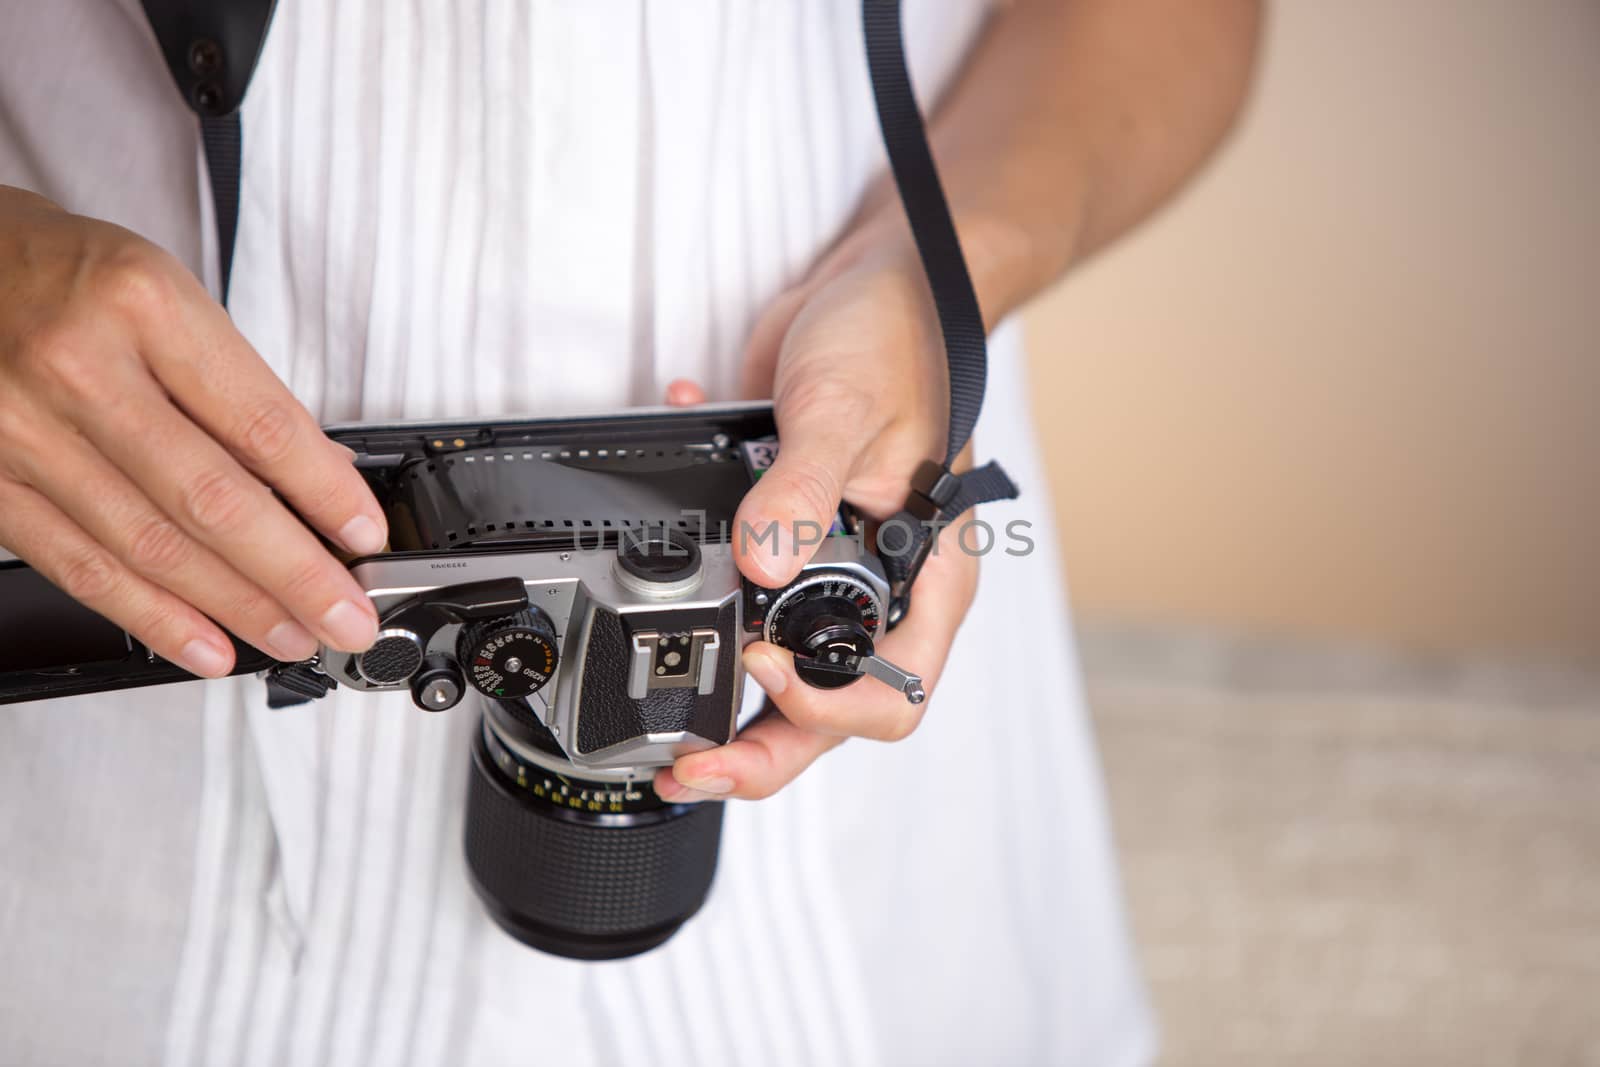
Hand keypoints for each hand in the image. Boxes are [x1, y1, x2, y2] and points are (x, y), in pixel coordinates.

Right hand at [0, 187, 385, 677]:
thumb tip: (320, 475)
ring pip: (151, 546)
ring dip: (236, 606)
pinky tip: (207, 643)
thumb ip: (236, 386)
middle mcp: (77, 367)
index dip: (324, 493)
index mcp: (141, 304)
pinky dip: (154, 616)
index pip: (260, 422)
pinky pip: (81, 566)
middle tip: (347, 616)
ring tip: (295, 634)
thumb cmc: (61, 271)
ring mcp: (23, 429)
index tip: (366, 535)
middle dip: (295, 574)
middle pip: (211, 498)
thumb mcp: (162, 291)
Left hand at [654, 224, 980, 802]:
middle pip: (829, 708)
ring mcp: (829, 571)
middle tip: (689, 766)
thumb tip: (758, 564)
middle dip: (759, 748)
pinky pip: (741, 593)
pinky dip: (695, 580)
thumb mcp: (847, 411)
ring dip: (722, 702)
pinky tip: (662, 526)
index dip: (825, 706)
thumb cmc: (899, 338)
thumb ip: (804, 491)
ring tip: (665, 726)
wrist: (872, 283)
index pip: (893, 687)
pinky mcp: (781, 539)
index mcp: (925, 574)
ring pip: (781, 671)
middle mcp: (880, 588)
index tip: (762, 668)